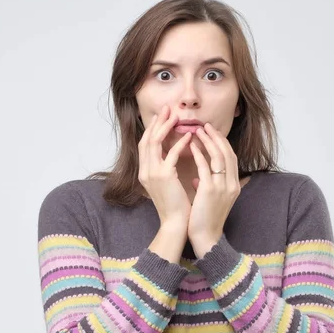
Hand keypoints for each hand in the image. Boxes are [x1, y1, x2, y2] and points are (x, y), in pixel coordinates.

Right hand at [138, 105, 192, 261]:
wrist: (176, 224)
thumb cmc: (176, 205)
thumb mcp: (167, 183)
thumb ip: (166, 167)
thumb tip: (172, 152)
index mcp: (144, 172)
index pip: (145, 144)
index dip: (153, 128)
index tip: (163, 116)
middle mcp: (144, 170)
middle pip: (146, 139)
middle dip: (157, 122)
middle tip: (167, 108)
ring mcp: (152, 173)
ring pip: (154, 142)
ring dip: (166, 127)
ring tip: (176, 116)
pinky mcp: (163, 177)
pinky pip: (171, 154)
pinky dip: (179, 143)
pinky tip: (189, 136)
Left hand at [188, 123, 240, 257]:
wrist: (206, 238)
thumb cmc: (205, 220)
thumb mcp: (211, 201)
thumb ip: (208, 187)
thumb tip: (198, 178)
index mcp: (234, 185)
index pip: (231, 157)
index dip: (222, 143)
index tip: (212, 133)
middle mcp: (232, 184)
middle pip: (227, 153)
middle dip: (217, 137)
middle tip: (205, 126)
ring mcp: (222, 187)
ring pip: (218, 156)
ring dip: (208, 141)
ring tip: (197, 131)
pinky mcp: (210, 191)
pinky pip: (205, 167)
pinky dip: (199, 154)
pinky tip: (191, 146)